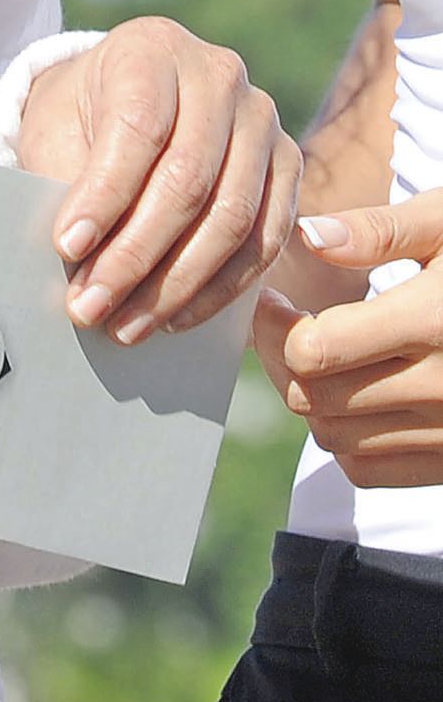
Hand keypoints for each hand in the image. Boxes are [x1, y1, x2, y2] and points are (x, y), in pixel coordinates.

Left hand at [14, 16, 299, 340]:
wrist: (128, 101)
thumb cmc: (83, 119)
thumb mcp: (57, 130)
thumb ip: (65, 183)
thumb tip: (77, 265)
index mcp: (152, 49)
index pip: (137, 128)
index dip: (104, 196)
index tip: (67, 248)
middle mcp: (218, 75)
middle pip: (187, 180)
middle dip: (135, 256)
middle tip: (91, 307)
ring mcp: (262, 119)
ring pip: (231, 217)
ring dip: (177, 286)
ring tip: (127, 326)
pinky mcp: (287, 165)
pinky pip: (264, 241)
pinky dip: (220, 289)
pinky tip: (176, 317)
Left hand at [256, 193, 442, 486]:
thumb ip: (378, 231)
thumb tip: (309, 236)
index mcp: (433, 320)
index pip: (316, 350)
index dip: (275, 325)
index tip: (274, 300)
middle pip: (314, 398)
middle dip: (281, 359)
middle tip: (283, 325)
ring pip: (334, 439)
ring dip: (310, 399)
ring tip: (318, 356)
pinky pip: (370, 471)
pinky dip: (344, 438)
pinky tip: (352, 393)